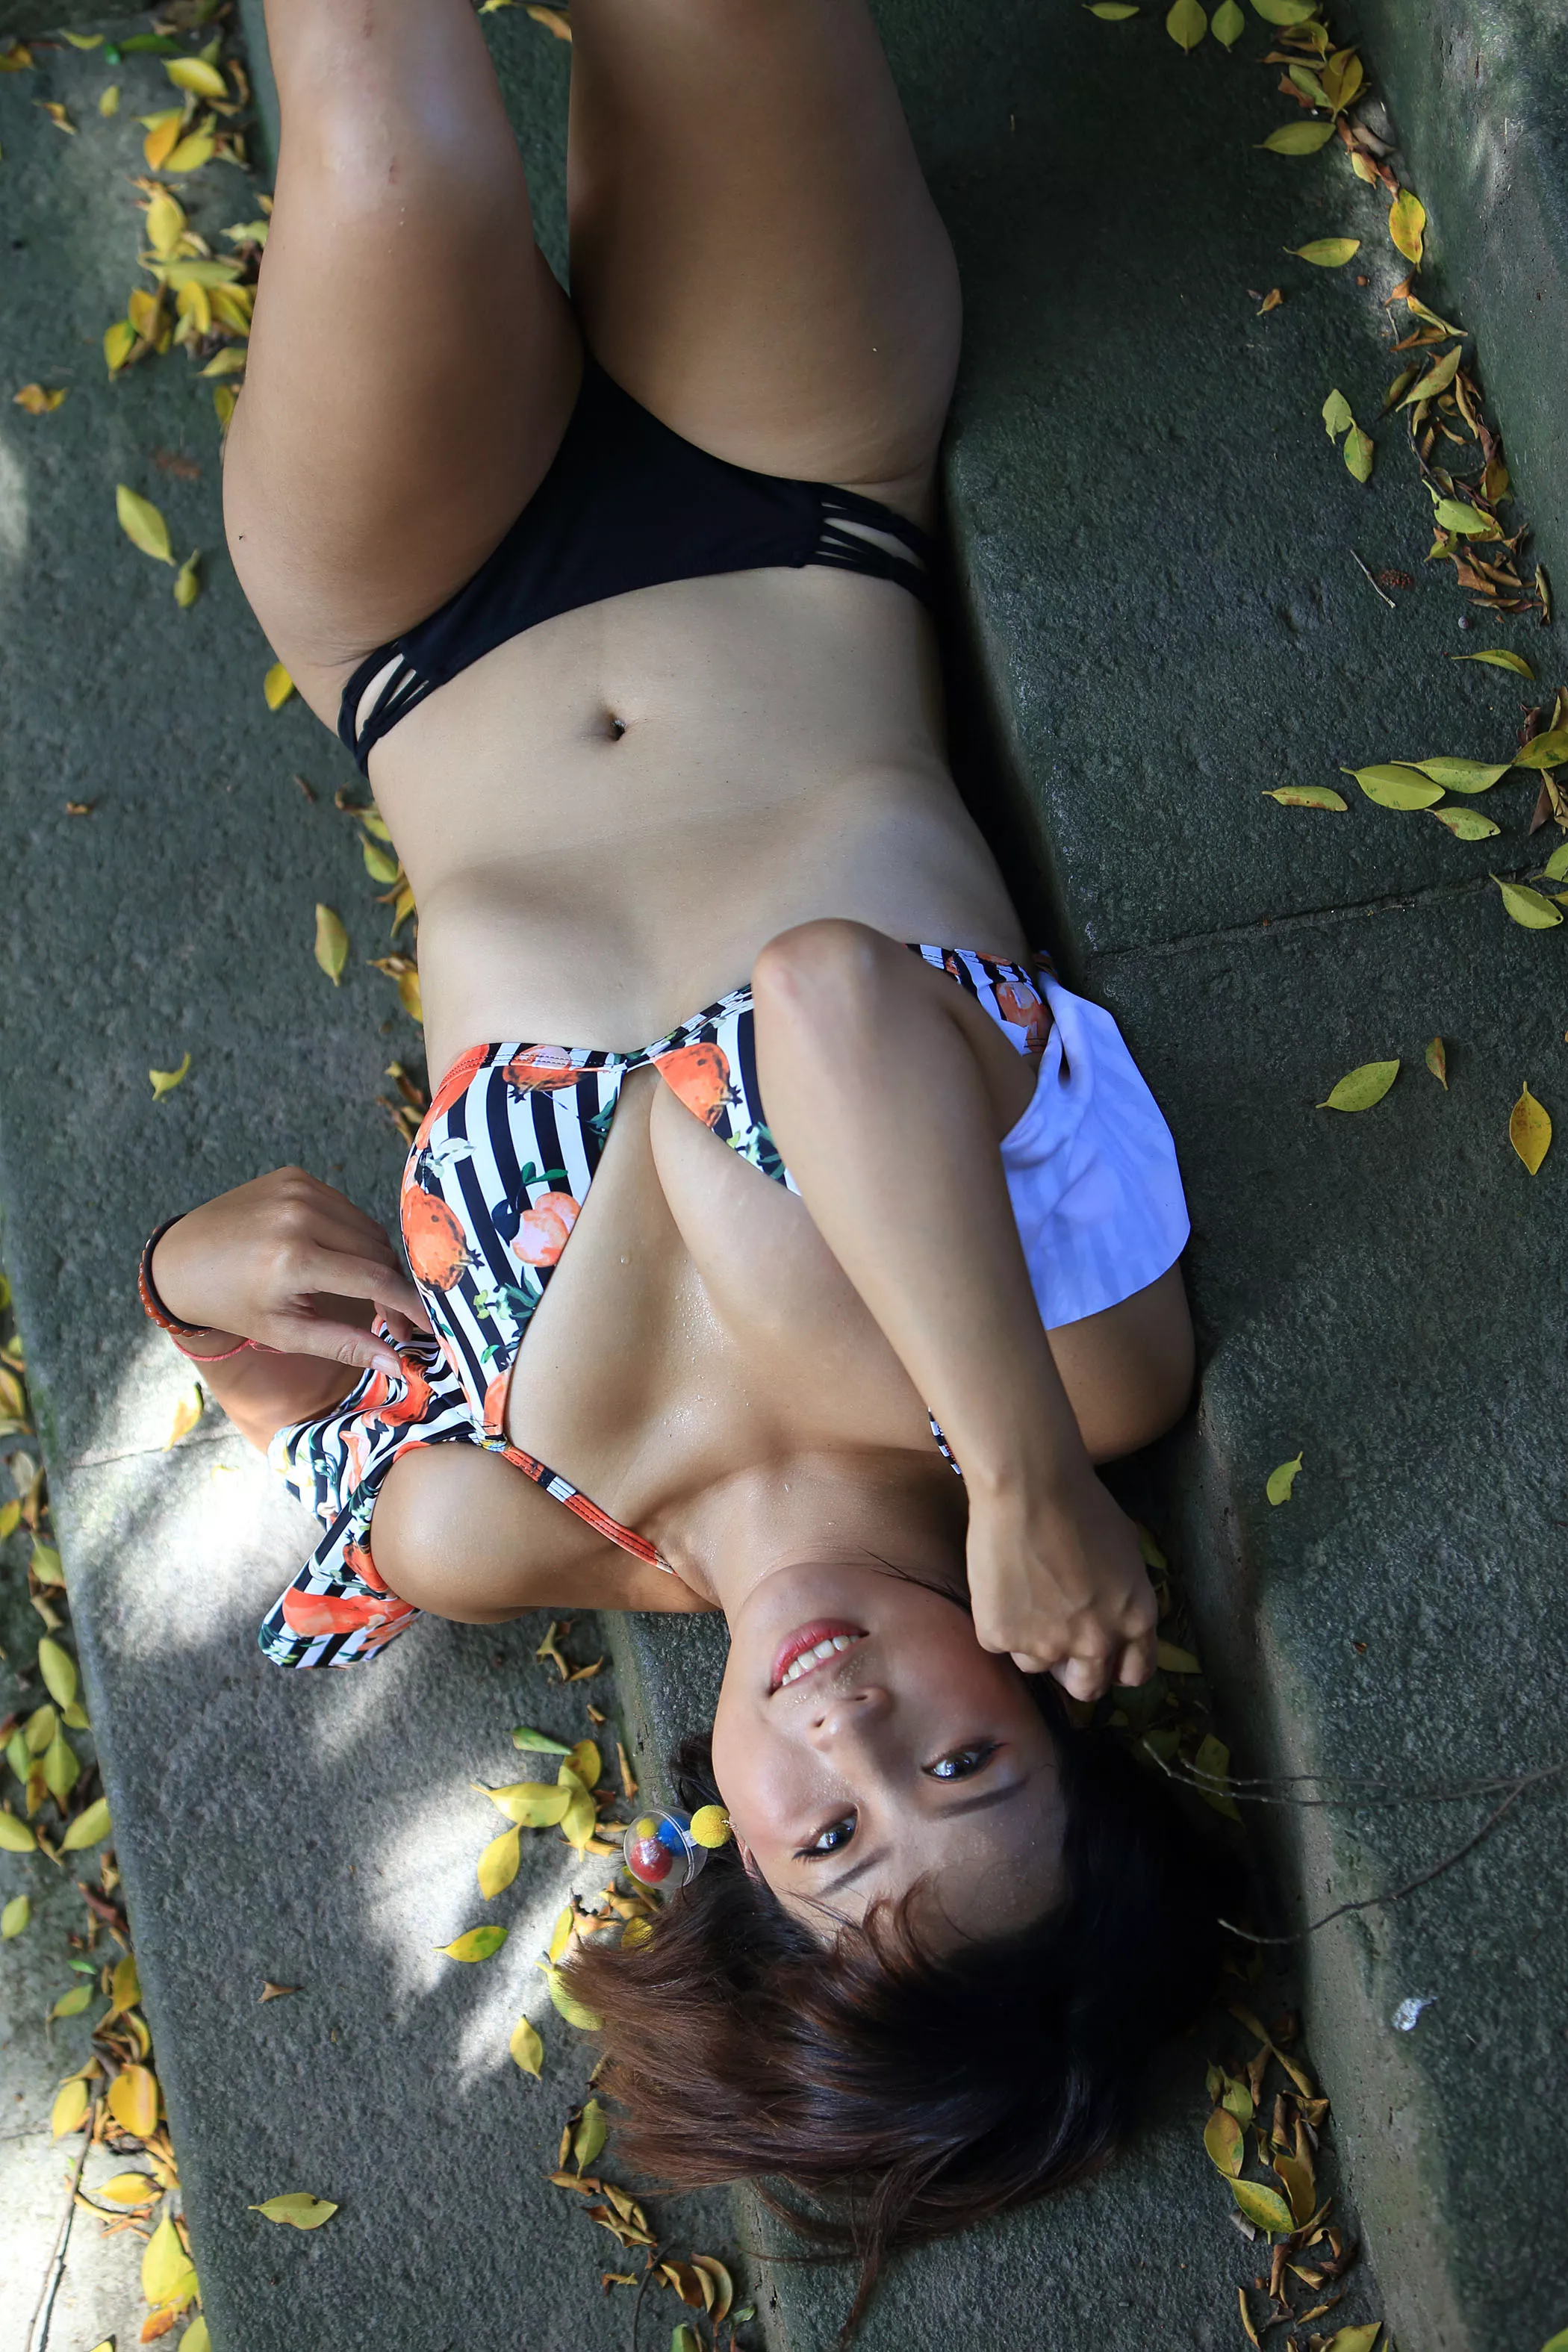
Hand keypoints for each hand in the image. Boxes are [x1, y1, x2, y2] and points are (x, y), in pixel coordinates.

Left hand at [150, 1167, 430, 1377]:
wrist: (180, 1260)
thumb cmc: (232, 1305)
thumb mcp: (285, 1332)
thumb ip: (345, 1344)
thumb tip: (398, 1365)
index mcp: (294, 1259)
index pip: (375, 1279)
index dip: (410, 1303)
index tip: (431, 1324)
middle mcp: (299, 1215)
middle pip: (378, 1251)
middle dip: (393, 1287)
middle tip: (394, 1319)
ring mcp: (298, 1189)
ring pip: (367, 1227)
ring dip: (375, 1260)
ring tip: (366, 1290)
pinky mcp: (295, 1175)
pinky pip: (346, 1208)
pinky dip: (351, 1234)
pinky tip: (337, 1256)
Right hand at [965, 1474, 1156, 1701]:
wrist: (1027, 1487)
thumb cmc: (1081, 1504)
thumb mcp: (1127, 1551)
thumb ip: (1125, 1594)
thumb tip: (1111, 1611)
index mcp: (1134, 1620)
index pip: (1136, 1673)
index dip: (1117, 1665)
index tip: (1103, 1655)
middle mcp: (1095, 1643)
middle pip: (1087, 1689)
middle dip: (1075, 1671)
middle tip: (1057, 1638)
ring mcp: (1045, 1646)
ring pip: (1035, 1665)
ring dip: (1031, 1641)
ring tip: (1022, 1593)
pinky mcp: (1000, 1637)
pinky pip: (999, 1642)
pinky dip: (997, 1620)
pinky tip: (998, 1581)